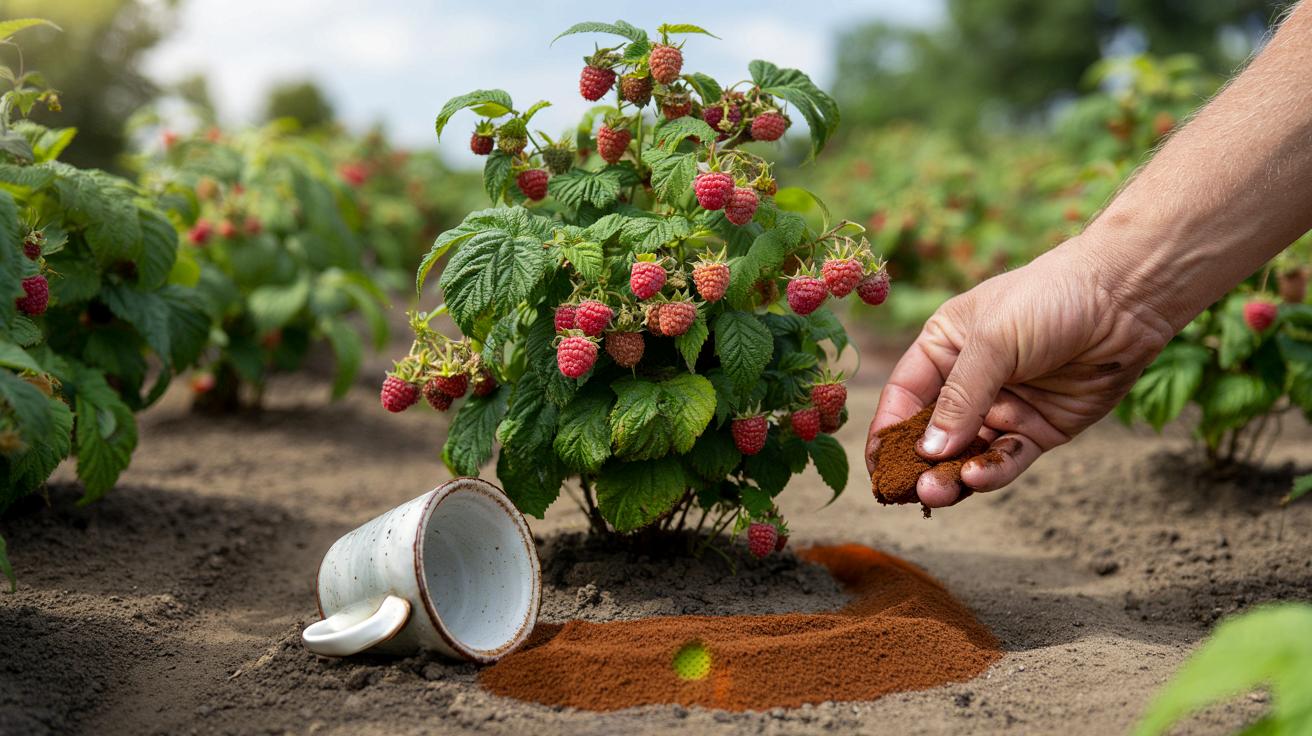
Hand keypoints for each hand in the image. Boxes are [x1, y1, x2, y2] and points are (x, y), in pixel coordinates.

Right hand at [864, 239, 1175, 507]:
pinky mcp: (1039, 430)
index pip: (904, 397)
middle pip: (932, 433)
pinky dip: (992, 472)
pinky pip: (1008, 459)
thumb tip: (928, 451)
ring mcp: (1004, 408)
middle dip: (918, 463)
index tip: (878, 466)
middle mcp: (969, 382)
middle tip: (908, 490)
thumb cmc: (1049, 299)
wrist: (1126, 299)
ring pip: (967, 453)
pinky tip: (978, 477)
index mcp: (943, 349)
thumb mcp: (992, 342)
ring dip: (951, 475)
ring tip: (937, 492)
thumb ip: (960, 398)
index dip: (888, 431)